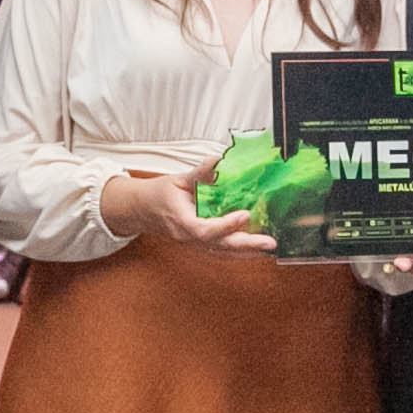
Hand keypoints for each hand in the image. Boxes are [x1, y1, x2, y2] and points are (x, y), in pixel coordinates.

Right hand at [102, 154, 277, 253]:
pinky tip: (258, 247)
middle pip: (220, 246)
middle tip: (269, 242)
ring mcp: (196, 244)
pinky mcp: (202, 245)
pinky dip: (242, 250)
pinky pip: (223, 250)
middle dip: (246, 245)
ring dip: (248, 251)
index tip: (245, 214)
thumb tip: (218, 160)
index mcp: (181, 221)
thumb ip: (199, 173)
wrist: (143, 211)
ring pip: (224, 252)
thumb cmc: (159, 194)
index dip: (225, 225)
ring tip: (269, 246)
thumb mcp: (177, 179)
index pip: (204, 229)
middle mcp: (189, 237)